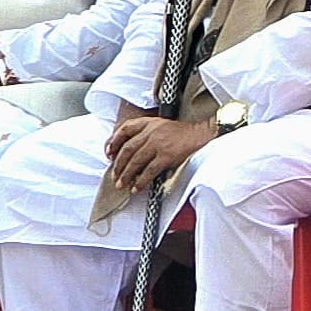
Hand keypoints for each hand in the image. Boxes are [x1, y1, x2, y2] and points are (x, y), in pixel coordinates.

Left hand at [103, 115, 221, 192]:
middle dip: (118, 165)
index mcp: (149, 122)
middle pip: (127, 149)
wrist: (202, 135)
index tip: (109, 153)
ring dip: (126, 175)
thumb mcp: (162, 126)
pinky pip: (149, 171)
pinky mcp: (166, 155)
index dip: (114, 141)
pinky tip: (137, 188)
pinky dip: (141, 181)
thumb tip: (131, 152)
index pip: (125, 129)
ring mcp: (158, 143)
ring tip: (121, 185)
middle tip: (114, 176)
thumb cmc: (183, 133)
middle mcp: (151, 131)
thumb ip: (147, 133)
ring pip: (135, 161)